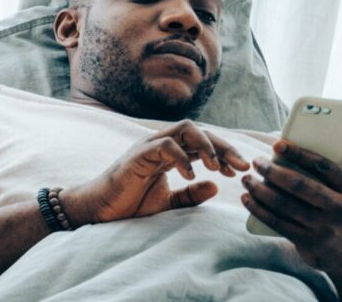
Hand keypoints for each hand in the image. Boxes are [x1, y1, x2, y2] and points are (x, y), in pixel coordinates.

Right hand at [66, 120, 249, 225]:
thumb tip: (216, 186)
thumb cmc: (128, 204)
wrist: (99, 211)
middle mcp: (160, 145)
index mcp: (169, 154)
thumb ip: (190, 195)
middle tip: (242, 166)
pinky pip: (164, 146)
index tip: (241, 171)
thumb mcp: (167, 203)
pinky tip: (191, 175)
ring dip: (206, 145)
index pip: (202, 143)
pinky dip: (181, 157)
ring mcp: (148, 147)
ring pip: (184, 129)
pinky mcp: (137, 156)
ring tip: (217, 167)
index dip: (225, 153)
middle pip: (199, 131)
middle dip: (224, 146)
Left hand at [241, 141, 341, 275]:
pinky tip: (247, 198)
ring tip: (247, 179)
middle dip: (273, 171)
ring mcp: (325, 229)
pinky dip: (258, 209)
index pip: (324, 167)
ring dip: (260, 189)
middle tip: (256, 161)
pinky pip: (277, 223)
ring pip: (284, 205)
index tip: (277, 144)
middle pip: (300, 185)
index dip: (298, 153)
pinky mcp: (308, 244)